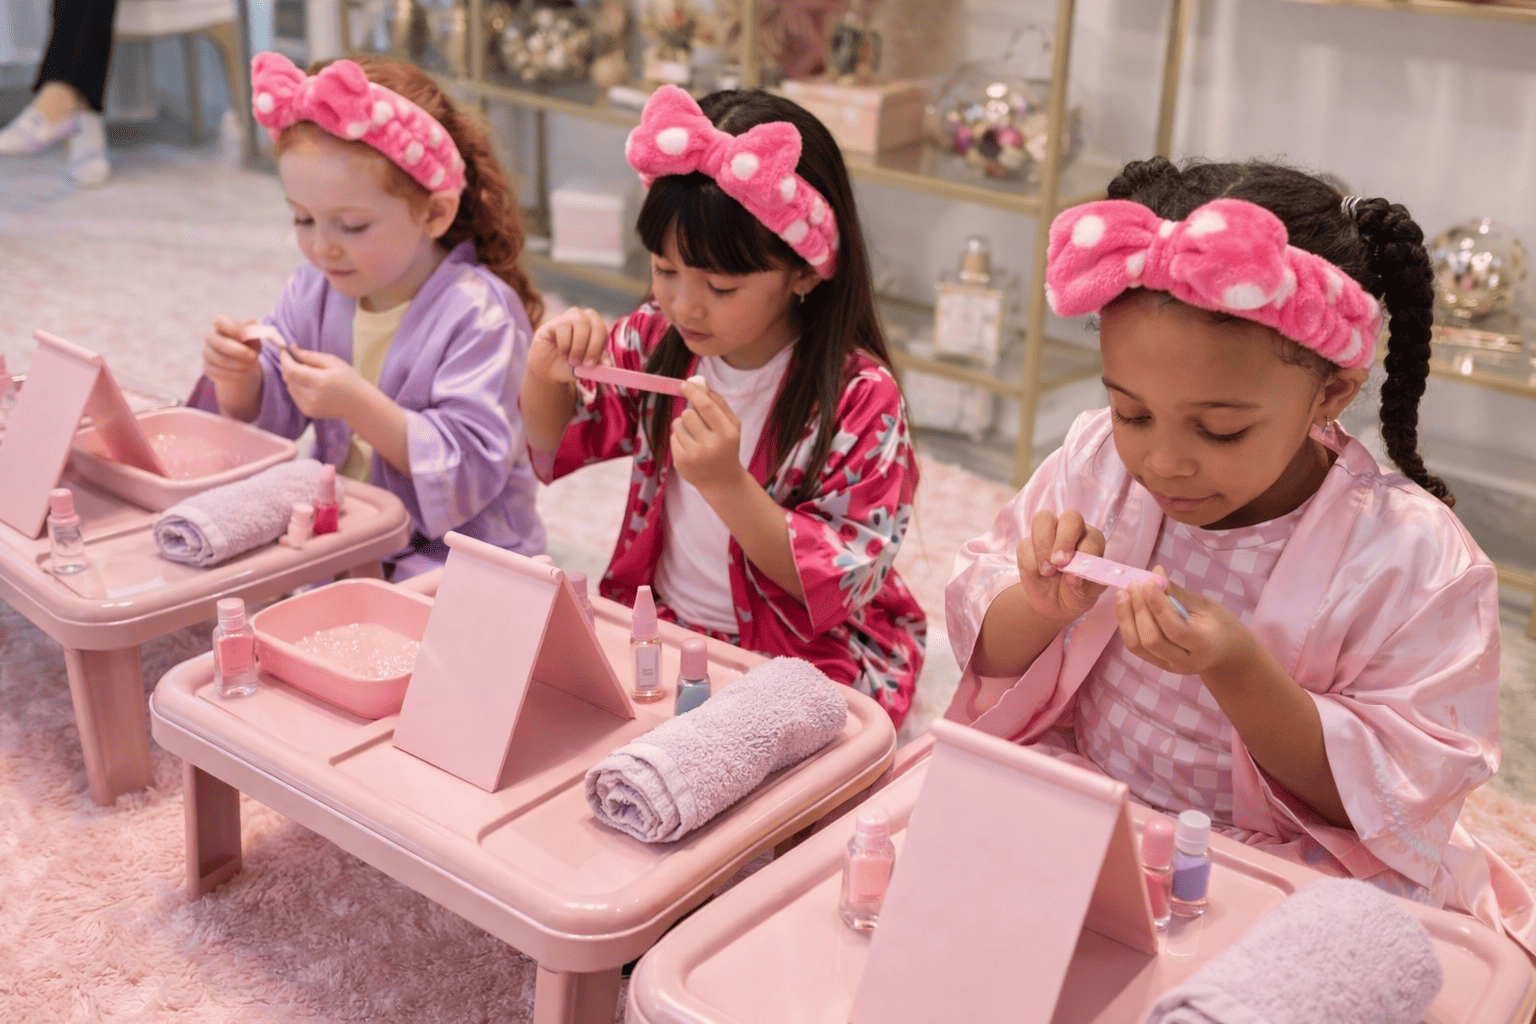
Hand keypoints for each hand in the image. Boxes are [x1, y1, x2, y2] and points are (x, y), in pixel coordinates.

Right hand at [202, 315, 261, 387]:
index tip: (245, 335)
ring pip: (220, 360)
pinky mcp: (208, 369)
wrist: (244, 366)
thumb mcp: (254, 339)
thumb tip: (251, 321)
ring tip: (253, 366)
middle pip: (219, 342)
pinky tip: (245, 373)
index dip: (232, 327)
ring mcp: (207, 353)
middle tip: (254, 356)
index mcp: (221, 325)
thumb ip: (252, 332)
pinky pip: (220, 373)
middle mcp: (210, 337)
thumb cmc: (249, 347)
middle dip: (238, 351)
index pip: (220, 321)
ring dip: (240, 364)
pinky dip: (235, 374)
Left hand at [278, 345, 368, 420]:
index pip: (291, 370)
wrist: (359, 405)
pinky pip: (294, 395)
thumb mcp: (334, 363)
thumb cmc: (349, 380)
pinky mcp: (308, 411)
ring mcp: (309, 406)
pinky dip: (297, 387)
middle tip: (296, 359)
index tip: (284, 350)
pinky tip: (310, 384)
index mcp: (320, 382)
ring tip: (308, 373)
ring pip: (290, 387)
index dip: (285, 359)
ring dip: (293, 377)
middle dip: (288, 366)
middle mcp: (312, 396)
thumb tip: (292, 348)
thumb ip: (311, 356)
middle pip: (288, 378)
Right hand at [527, 307, 608, 383]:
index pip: (603, 330)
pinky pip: (563, 325)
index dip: (600, 346)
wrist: (548, 370)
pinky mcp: (553, 322)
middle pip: (595, 324)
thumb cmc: (570, 366)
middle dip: (593, 346)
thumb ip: (597, 365)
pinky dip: (565, 343)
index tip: (592, 364)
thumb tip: (608, 364)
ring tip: (573, 361)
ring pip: (581, 322)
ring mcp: (568, 318)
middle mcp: (583, 319)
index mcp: (595, 328)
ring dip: (578, 346)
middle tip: (585, 364)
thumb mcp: (586, 368)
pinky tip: (562, 354)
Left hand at [671, 377, 745, 498]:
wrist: (723, 482)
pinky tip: (690, 448)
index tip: (684, 384)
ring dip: (683, 426)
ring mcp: (695, 456)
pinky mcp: (681, 462)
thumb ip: (718, 403)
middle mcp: (711, 445)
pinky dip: (679, 438)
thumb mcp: (732, 426)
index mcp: (727, 434)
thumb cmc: (727, 447)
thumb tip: (699, 382)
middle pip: (688, 414)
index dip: (693, 393)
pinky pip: (672, 437)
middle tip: (697, 422)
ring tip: (694, 437)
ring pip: (677, 425)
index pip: (706, 407)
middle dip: (689, 413)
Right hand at [1014, 509, 1108, 623]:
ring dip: (1044, 547)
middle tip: (1059, 563)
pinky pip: (1025, 544)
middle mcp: (1071, 531)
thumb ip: (1089, 578)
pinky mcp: (1027, 545)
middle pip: (1070, 517)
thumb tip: (1074, 575)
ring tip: (1047, 572)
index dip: (1084, 554)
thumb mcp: (1090, 590)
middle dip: (1064, 540)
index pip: (1092, 536)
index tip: (1074, 578)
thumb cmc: (1078, 591)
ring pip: (1043, 520)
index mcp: (1091, 540)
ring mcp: (1048, 535)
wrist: (1055, 603)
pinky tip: (1038, 575)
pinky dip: (1031, 562)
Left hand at [1114, 571, 1258, 677]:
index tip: (1149, 583)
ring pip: (1138, 646)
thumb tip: (1155, 573)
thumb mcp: (1206, 606)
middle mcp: (1184, 662)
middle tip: (1135, 585)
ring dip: (1127, 617)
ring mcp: (1168, 665)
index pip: (1175, 630)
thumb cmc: (1220, 625)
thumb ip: (1178, 594)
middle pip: (1152, 640)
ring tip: (1124, 593)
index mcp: (1204, 647)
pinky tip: (1125, 605)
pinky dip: (1126, 624)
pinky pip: (1135, 646)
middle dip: (1140, 610)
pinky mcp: (1156, 664)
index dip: (1158, 606)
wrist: (1226, 653)